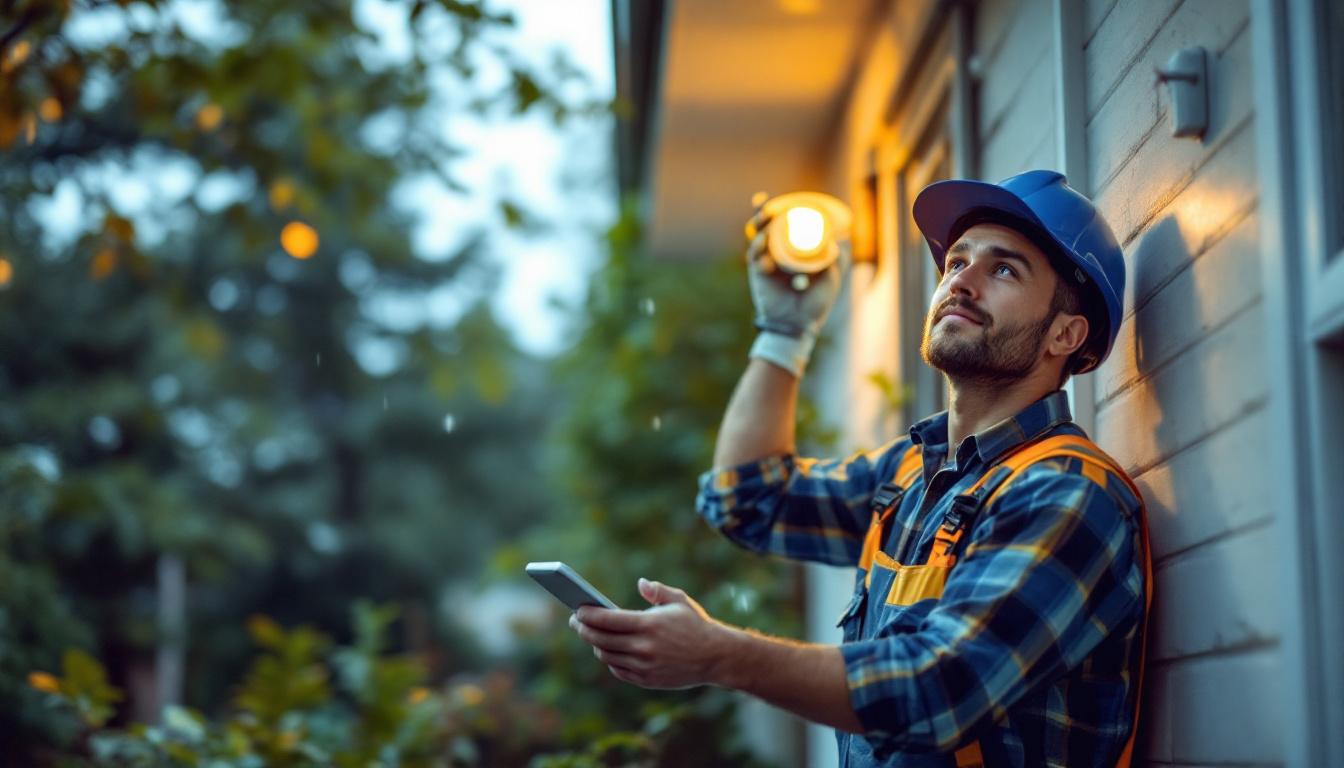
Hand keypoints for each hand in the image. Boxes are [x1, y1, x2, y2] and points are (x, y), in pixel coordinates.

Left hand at [569, 578, 736, 689]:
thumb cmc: (696, 624)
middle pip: (601, 639)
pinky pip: (619, 671)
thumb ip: (657, 591)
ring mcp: (644, 666)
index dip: (588, 615)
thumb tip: (640, 583)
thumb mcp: (679, 601)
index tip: (577, 610)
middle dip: (583, 629)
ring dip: (596, 645)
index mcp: (649, 625)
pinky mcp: (647, 681)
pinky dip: (610, 660)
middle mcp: (643, 648)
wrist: (716, 657)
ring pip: (607, 656)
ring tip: (591, 635)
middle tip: (576, 621)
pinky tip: (609, 650)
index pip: (607, 620)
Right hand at [744, 200, 850, 375]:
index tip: (771, 197)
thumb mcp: (831, 276)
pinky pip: (756, 257)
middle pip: (765, 228)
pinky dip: (759, 247)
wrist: (801, 325)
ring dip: (760, 225)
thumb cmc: (816, 302)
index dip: (776, 212)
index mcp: (792, 253)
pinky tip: (764, 241)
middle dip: (762, 213)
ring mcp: (767, 264)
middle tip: (765, 202)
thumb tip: (844, 237)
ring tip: (765, 215)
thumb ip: (836, 257)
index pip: (783, 228)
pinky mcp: (759, 275)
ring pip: (757, 238)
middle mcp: (777, 255)